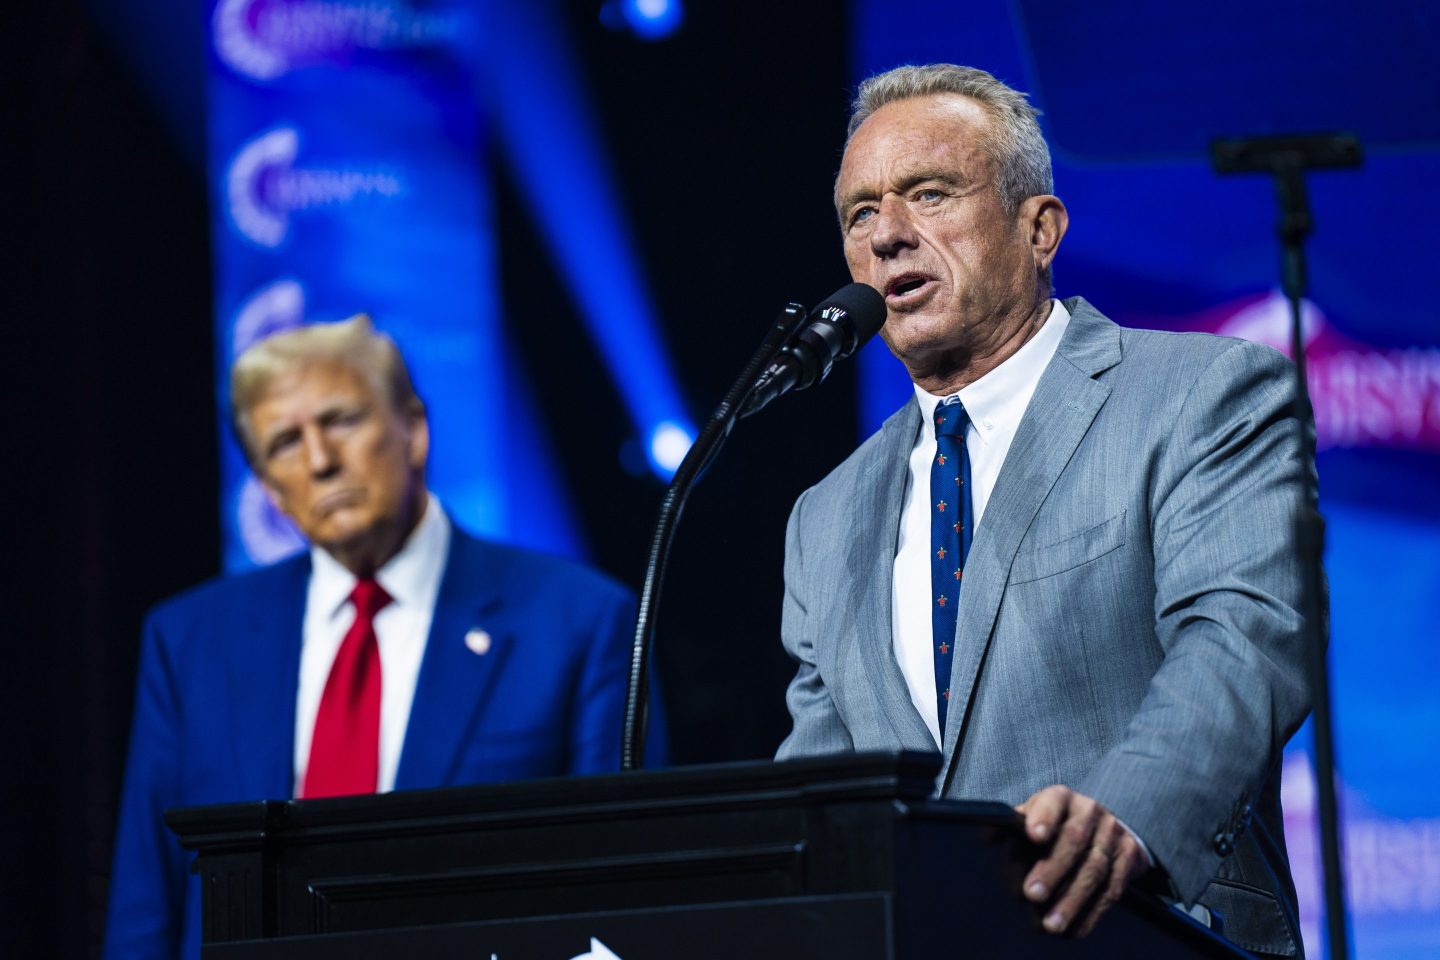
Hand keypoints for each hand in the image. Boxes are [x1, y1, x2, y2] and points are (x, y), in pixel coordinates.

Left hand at [1015, 785, 1149, 936]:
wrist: (1104, 828)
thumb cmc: (1056, 825)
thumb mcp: (1033, 817)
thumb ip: (1013, 827)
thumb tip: (990, 837)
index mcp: (1061, 798)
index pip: (1052, 803)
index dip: (1044, 818)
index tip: (1033, 836)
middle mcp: (1090, 811)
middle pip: (1074, 840)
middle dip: (1052, 870)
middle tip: (1032, 894)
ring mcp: (1113, 834)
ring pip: (1094, 869)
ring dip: (1071, 900)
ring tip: (1051, 924)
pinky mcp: (1130, 858)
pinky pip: (1112, 890)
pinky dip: (1092, 913)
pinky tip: (1074, 929)